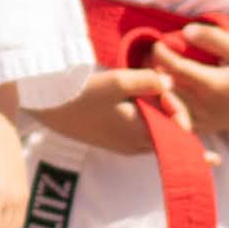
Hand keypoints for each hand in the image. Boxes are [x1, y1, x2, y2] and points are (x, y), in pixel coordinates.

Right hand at [35, 67, 194, 158]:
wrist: (47, 107)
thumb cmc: (81, 94)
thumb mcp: (117, 81)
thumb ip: (148, 81)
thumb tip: (171, 82)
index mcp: (141, 133)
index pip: (179, 131)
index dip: (181, 110)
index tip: (170, 88)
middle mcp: (136, 146)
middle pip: (170, 138)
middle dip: (178, 121)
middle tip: (176, 101)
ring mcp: (125, 146)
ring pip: (156, 138)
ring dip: (164, 124)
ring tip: (169, 106)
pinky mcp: (114, 142)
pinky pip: (143, 137)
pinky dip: (151, 126)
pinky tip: (147, 109)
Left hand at [157, 21, 228, 133]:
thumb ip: (214, 38)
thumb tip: (186, 31)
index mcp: (213, 85)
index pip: (175, 69)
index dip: (161, 54)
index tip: (159, 43)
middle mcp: (204, 106)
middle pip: (165, 87)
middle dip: (154, 69)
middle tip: (152, 56)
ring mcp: (201, 120)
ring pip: (165, 104)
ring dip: (157, 87)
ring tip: (156, 70)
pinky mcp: (200, 128)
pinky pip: (172, 118)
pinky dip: (164, 104)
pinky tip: (165, 90)